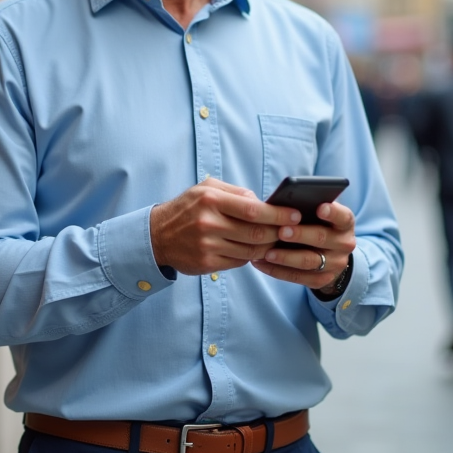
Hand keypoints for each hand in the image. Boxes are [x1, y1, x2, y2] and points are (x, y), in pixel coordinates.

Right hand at [150, 178, 301, 274]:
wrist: (157, 235)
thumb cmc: (188, 208)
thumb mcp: (206, 189)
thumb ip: (236, 192)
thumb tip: (264, 203)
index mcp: (210, 199)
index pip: (253, 209)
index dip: (278, 214)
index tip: (295, 215)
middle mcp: (208, 222)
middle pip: (256, 232)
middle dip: (278, 233)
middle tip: (291, 231)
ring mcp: (207, 245)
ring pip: (251, 250)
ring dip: (267, 247)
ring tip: (274, 241)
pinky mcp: (207, 263)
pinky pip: (239, 261)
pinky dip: (250, 256)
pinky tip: (253, 250)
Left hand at [251, 200, 356, 292]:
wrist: (330, 255)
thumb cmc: (316, 224)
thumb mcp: (318, 214)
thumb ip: (307, 208)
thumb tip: (282, 201)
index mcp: (344, 223)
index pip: (342, 216)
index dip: (332, 212)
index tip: (319, 207)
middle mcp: (344, 244)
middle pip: (322, 238)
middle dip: (300, 235)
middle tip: (281, 231)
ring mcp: (335, 264)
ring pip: (308, 261)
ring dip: (285, 257)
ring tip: (266, 252)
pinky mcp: (322, 280)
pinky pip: (298, 277)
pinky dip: (277, 270)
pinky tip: (261, 263)